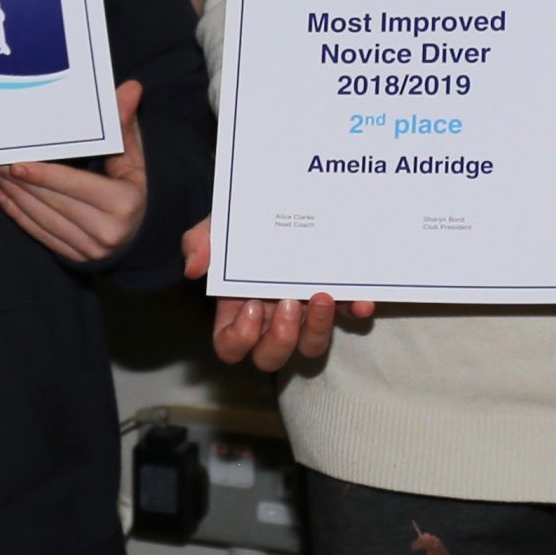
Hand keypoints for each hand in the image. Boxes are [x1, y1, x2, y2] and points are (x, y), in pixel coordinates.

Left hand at [0, 83, 149, 263]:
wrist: (145, 234)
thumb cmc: (137, 187)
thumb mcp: (135, 157)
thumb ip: (124, 124)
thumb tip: (131, 87)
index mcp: (124, 203)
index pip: (75, 186)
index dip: (44, 176)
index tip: (16, 164)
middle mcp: (108, 232)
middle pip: (54, 203)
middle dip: (22, 182)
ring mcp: (91, 250)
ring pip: (44, 220)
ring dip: (17, 197)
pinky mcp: (77, 259)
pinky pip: (43, 236)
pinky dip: (21, 217)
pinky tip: (5, 198)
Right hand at [182, 217, 373, 369]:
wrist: (281, 197)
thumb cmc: (243, 222)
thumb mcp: (218, 225)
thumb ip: (201, 242)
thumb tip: (192, 268)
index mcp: (238, 308)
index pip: (230, 346)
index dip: (240, 338)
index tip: (253, 305)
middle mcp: (271, 319)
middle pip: (271, 357)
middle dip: (281, 339)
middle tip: (288, 303)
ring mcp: (304, 313)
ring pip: (310, 347)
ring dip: (317, 329)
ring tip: (322, 296)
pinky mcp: (336, 300)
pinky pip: (348, 317)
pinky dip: (356, 312)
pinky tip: (362, 301)